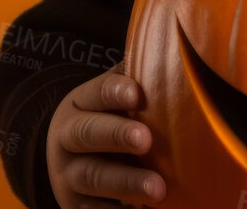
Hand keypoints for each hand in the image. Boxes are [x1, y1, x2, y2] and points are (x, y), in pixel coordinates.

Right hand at [46, 67, 165, 207]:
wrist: (66, 163)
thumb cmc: (107, 122)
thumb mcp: (112, 101)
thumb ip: (138, 79)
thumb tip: (180, 53)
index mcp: (80, 105)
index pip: (95, 94)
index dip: (113, 93)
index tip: (137, 94)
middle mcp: (69, 139)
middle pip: (88, 134)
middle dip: (116, 136)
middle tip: (145, 140)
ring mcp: (70, 176)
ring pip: (93, 177)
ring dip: (125, 183)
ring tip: (158, 189)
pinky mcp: (77, 207)